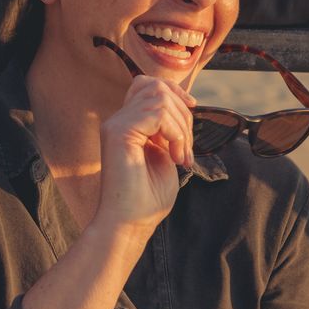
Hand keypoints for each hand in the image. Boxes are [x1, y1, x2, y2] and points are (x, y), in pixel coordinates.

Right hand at [93, 75, 194, 237]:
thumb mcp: (166, 155)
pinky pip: (157, 114)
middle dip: (183, 113)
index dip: (174, 90)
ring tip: (181, 155)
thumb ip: (169, 130)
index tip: (193, 107)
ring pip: (159, 97)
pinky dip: (175, 132)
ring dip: (181, 126)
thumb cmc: (148, 199)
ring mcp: (115, 124)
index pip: (147, 84)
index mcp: (127, 124)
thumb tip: (184, 105)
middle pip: (157, 87)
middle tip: (185, 150)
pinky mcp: (118, 132)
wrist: (130, 224)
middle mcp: (118, 119)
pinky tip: (174, 156)